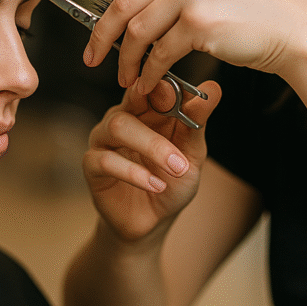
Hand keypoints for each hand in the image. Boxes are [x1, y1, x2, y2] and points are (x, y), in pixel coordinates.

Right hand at [83, 78, 221, 243]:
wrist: (154, 220)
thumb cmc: (172, 180)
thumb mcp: (192, 153)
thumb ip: (197, 122)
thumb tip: (214, 88)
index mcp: (145, 109)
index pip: (149, 85)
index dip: (162, 85)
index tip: (181, 95)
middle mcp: (121, 117)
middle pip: (132, 103)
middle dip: (162, 125)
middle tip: (183, 157)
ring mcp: (103, 139)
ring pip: (117, 127)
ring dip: (151, 148)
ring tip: (175, 171)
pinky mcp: (92, 164)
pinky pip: (105, 160)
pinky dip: (134, 173)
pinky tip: (155, 185)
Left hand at [84, 0, 306, 93]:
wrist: (293, 28)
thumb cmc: (251, 10)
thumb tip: (126, 1)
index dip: (108, 12)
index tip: (100, 33)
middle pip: (123, 5)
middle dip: (102, 37)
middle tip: (93, 58)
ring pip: (136, 32)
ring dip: (126, 61)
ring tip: (126, 79)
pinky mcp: (199, 23)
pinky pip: (159, 53)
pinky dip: (149, 73)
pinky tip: (148, 84)